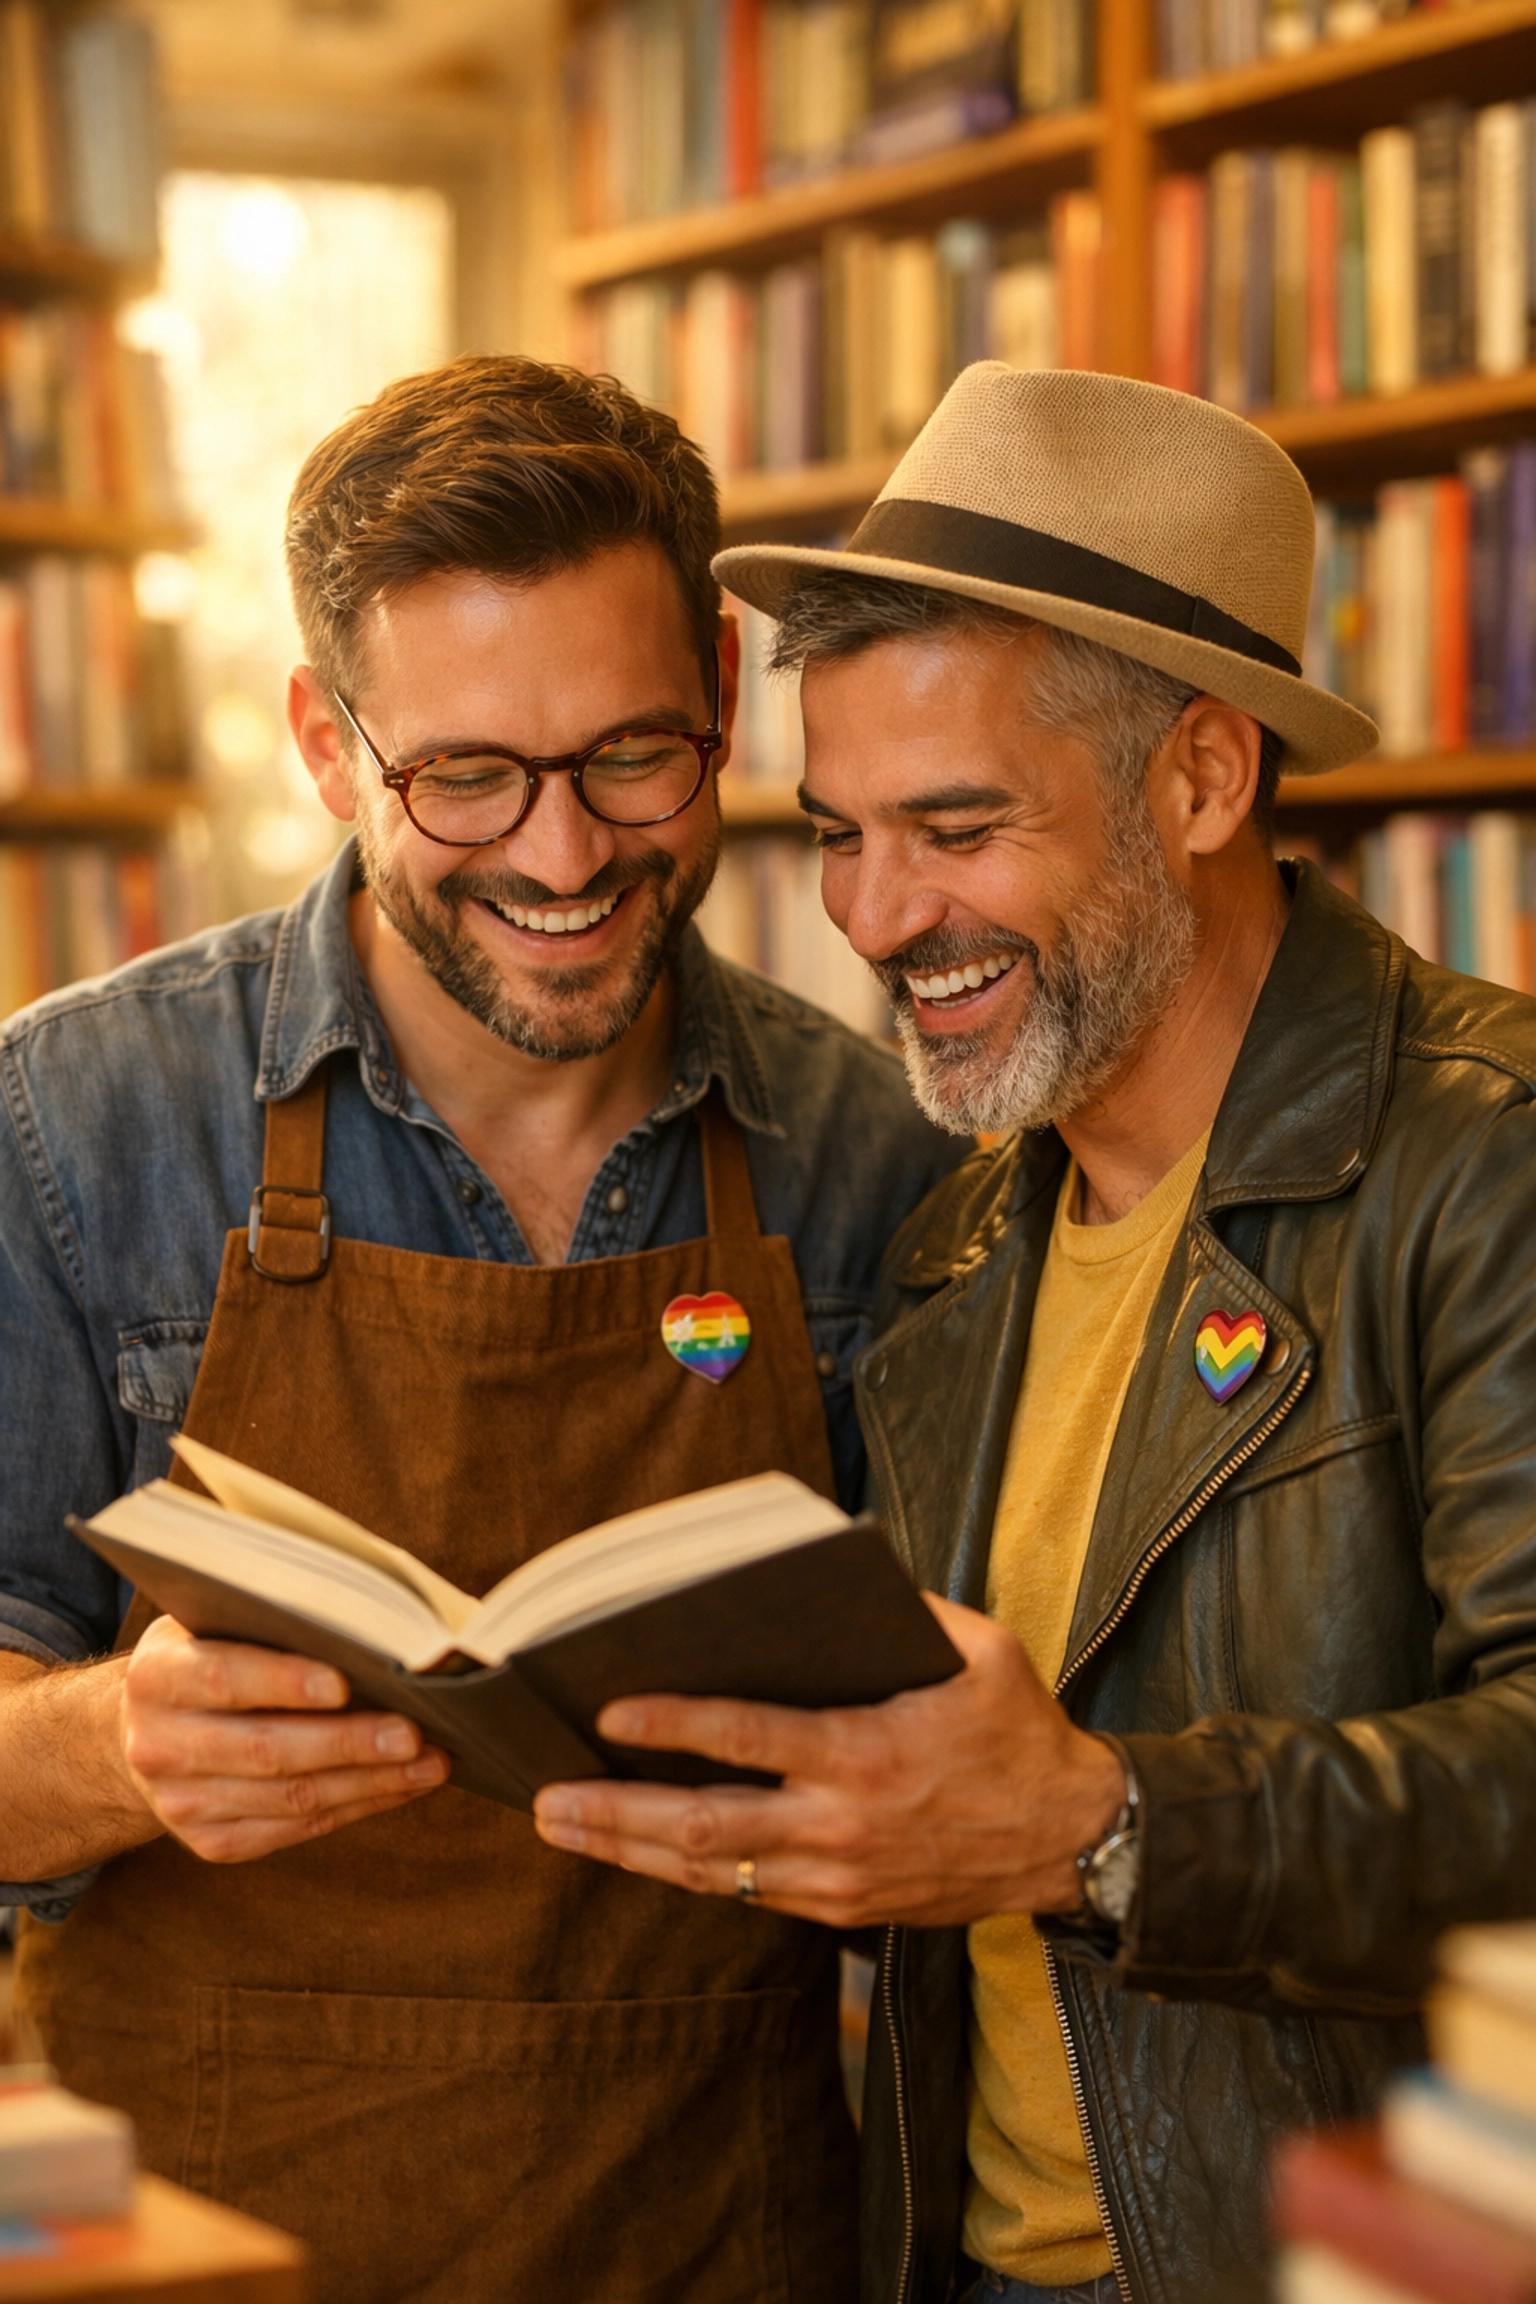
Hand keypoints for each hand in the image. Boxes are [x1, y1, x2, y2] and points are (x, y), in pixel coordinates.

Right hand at [120, 1615, 449, 1862]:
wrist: (147, 1731)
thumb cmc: (210, 1655)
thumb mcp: (217, 1623)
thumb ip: (272, 1625)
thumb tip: (371, 1632)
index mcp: (156, 1677)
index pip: (222, 1678)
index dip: (282, 1682)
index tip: (343, 1683)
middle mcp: (158, 1746)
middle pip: (266, 1751)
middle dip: (348, 1743)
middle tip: (414, 1732)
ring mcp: (182, 1804)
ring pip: (291, 1798)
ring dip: (370, 1782)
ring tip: (431, 1763)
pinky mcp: (213, 1843)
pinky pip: (296, 1829)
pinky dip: (357, 1806)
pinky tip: (401, 1786)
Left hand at [532, 1594, 1125, 1927]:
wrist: (1072, 1841)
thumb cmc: (1021, 1732)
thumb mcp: (984, 1651)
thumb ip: (908, 1611)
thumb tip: (831, 1570)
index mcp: (867, 1755)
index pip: (748, 1740)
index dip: (673, 1726)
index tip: (606, 1710)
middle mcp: (840, 1827)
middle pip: (702, 1829)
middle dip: (614, 1814)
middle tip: (545, 1798)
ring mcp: (836, 1880)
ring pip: (710, 1873)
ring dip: (629, 1850)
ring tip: (562, 1824)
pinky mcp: (840, 1912)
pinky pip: (743, 1893)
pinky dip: (682, 1872)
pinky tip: (635, 1848)